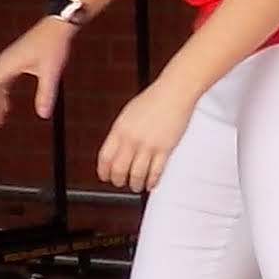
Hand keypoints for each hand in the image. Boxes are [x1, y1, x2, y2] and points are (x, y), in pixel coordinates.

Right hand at [0, 14, 74, 127]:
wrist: (58, 25)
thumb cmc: (54, 45)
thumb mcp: (51, 71)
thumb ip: (46, 93)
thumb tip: (44, 114)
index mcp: (7, 64)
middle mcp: (4, 62)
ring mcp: (9, 61)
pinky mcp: (16, 60)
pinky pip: (2, 81)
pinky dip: (1, 95)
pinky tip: (7, 106)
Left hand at [96, 72, 199, 192]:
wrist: (174, 93)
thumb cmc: (154, 100)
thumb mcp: (128, 115)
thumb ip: (121, 133)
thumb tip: (117, 150)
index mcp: (119, 129)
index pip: (105, 158)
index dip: (104, 171)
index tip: (105, 176)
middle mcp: (132, 139)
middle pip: (119, 169)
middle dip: (118, 181)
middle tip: (120, 183)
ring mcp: (148, 145)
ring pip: (137, 174)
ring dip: (135, 184)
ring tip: (136, 186)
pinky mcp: (165, 149)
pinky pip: (156, 172)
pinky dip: (152, 181)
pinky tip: (151, 183)